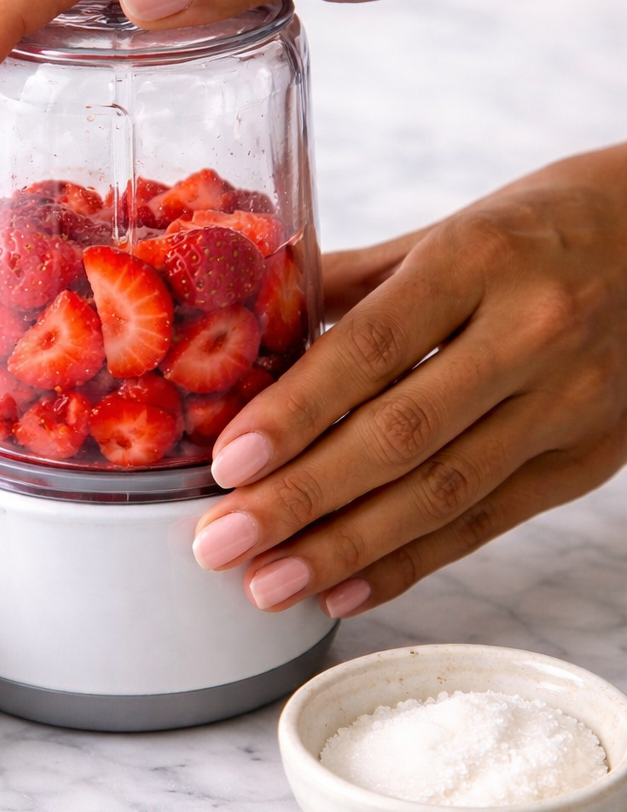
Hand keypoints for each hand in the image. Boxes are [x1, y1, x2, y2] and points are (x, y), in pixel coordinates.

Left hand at [190, 147, 626, 616]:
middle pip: (402, 436)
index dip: (295, 414)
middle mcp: (532, 332)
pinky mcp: (591, 458)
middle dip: (301, 500)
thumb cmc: (549, 224)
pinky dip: (413, 561)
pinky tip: (345, 587)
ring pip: (445, 493)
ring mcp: (572, 403)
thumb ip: (353, 284)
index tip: (227, 464)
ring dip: (347, 548)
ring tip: (268, 584)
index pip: (371, 349)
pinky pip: (490, 521)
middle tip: (221, 544)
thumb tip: (248, 331)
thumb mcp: (452, 228)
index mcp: (480, 257)